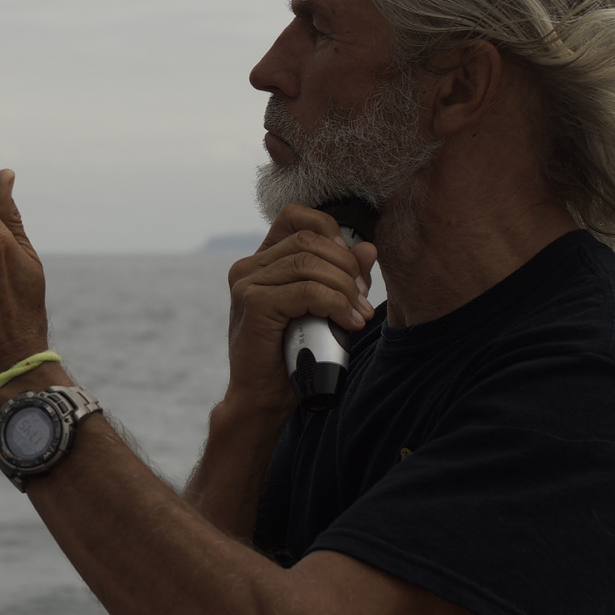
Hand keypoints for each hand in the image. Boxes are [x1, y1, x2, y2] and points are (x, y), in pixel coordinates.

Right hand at [222, 204, 378, 417]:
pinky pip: (307, 291)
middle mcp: (248, 267)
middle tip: (363, 299)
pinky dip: (336, 304)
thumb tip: (368, 248)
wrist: (262, 397)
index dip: (330, 229)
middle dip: (346, 266)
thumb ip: (343, 277)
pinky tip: (350, 322)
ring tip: (360, 314)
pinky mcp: (254, 304)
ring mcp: (247, 283)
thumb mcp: (324, 309)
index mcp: (261, 262)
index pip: (295, 216)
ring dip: (345, 288)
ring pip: (310, 263)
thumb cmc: (291, 355)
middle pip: (309, 240)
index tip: (353, 264)